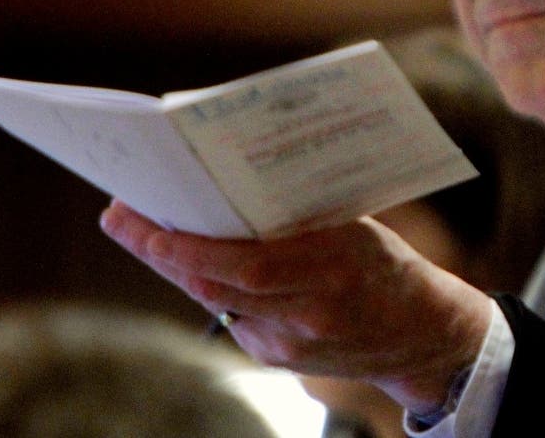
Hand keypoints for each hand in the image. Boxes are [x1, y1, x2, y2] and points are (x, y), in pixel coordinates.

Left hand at [100, 200, 491, 413]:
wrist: (422, 336)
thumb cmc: (390, 267)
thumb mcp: (358, 230)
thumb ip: (301, 220)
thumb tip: (237, 187)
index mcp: (335, 266)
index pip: (246, 262)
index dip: (189, 245)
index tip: (146, 218)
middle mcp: (309, 310)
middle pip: (216, 285)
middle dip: (162, 251)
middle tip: (122, 217)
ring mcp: (292, 341)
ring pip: (216, 302)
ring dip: (176, 267)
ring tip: (144, 233)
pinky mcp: (281, 357)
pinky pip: (232, 317)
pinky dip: (208, 286)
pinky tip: (188, 262)